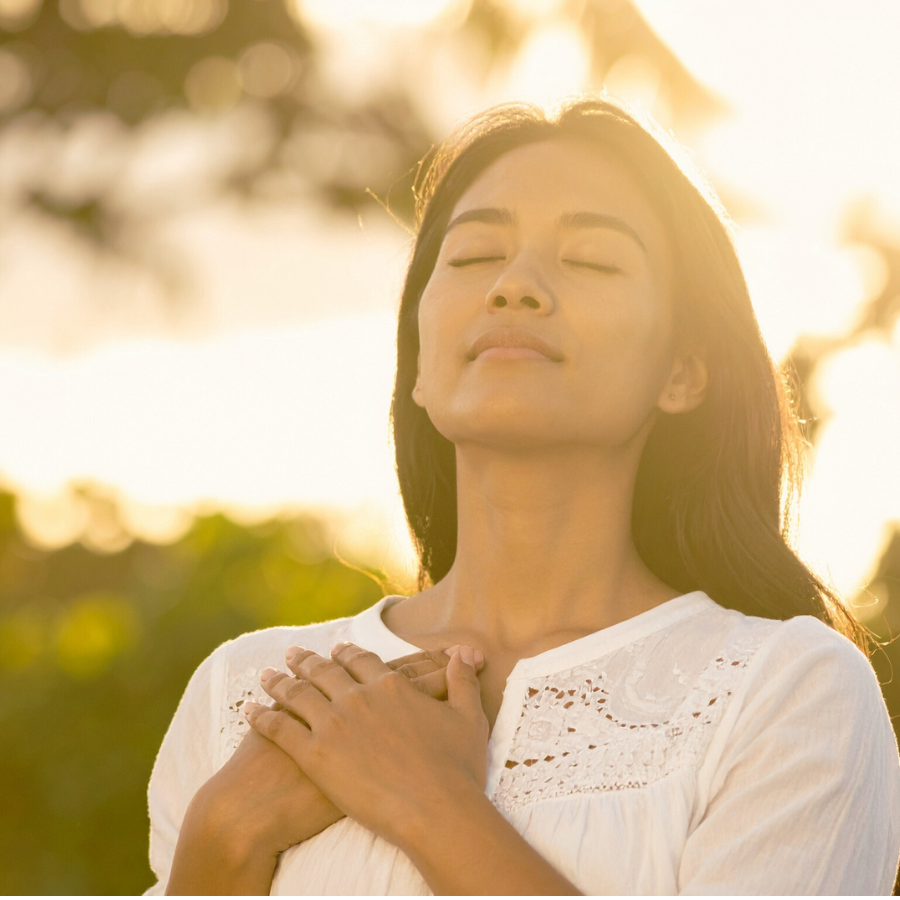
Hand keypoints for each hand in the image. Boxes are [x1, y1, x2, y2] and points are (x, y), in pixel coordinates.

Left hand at [245, 642, 489, 853]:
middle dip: (306, 661)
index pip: (361, 662)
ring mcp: (333, 725)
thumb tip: (466, 653)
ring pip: (297, 695)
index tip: (335, 650)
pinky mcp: (314, 756)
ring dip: (279, 682)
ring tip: (265, 674)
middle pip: (324, 672)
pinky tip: (248, 709)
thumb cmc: (457, 769)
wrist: (436, 810)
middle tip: (291, 653)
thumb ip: (462, 681)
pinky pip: (279, 729)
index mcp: (390, 686)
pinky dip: (261, 716)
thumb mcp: (468, 717)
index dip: (346, 654)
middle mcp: (358, 698)